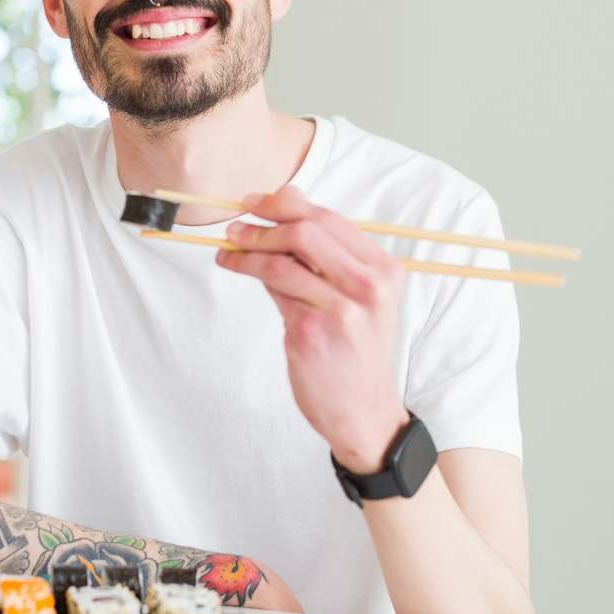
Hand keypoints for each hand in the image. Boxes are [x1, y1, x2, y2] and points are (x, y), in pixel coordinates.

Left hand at [216, 186, 408, 470]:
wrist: (364, 411)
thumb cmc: (356, 350)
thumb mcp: (359, 298)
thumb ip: (328, 255)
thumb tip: (285, 204)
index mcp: (385, 270)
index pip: (329, 219)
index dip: (285, 204)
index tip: (256, 202)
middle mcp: (368, 286)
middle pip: (305, 232)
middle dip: (263, 224)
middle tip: (237, 227)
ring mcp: (341, 310)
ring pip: (282, 261)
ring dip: (247, 249)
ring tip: (228, 249)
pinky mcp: (311, 333)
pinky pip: (274, 291)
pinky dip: (248, 273)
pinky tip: (234, 267)